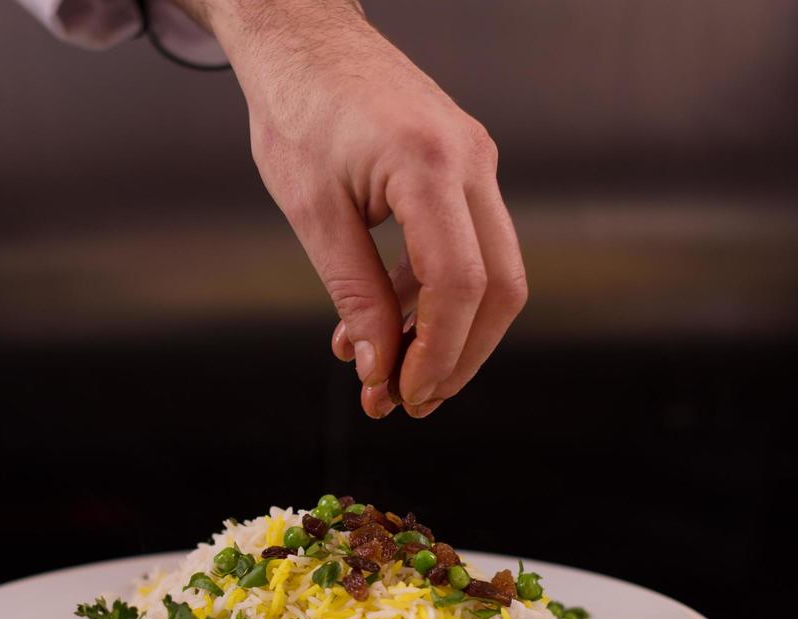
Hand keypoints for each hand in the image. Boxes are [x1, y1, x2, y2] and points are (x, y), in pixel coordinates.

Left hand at [173, 0, 526, 417]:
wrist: (302, 40)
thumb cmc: (297, 108)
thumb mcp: (313, 213)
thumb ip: (355, 294)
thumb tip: (380, 368)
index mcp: (430, 165)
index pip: (461, 282)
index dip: (439, 353)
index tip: (404, 395)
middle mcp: (470, 160)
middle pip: (500, 285)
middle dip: (460, 355)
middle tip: (411, 399)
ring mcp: (474, 162)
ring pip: (489, 271)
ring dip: (442, 332)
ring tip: (382, 372)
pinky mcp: (461, 168)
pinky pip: (463, 245)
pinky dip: (429, 295)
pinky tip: (380, 323)